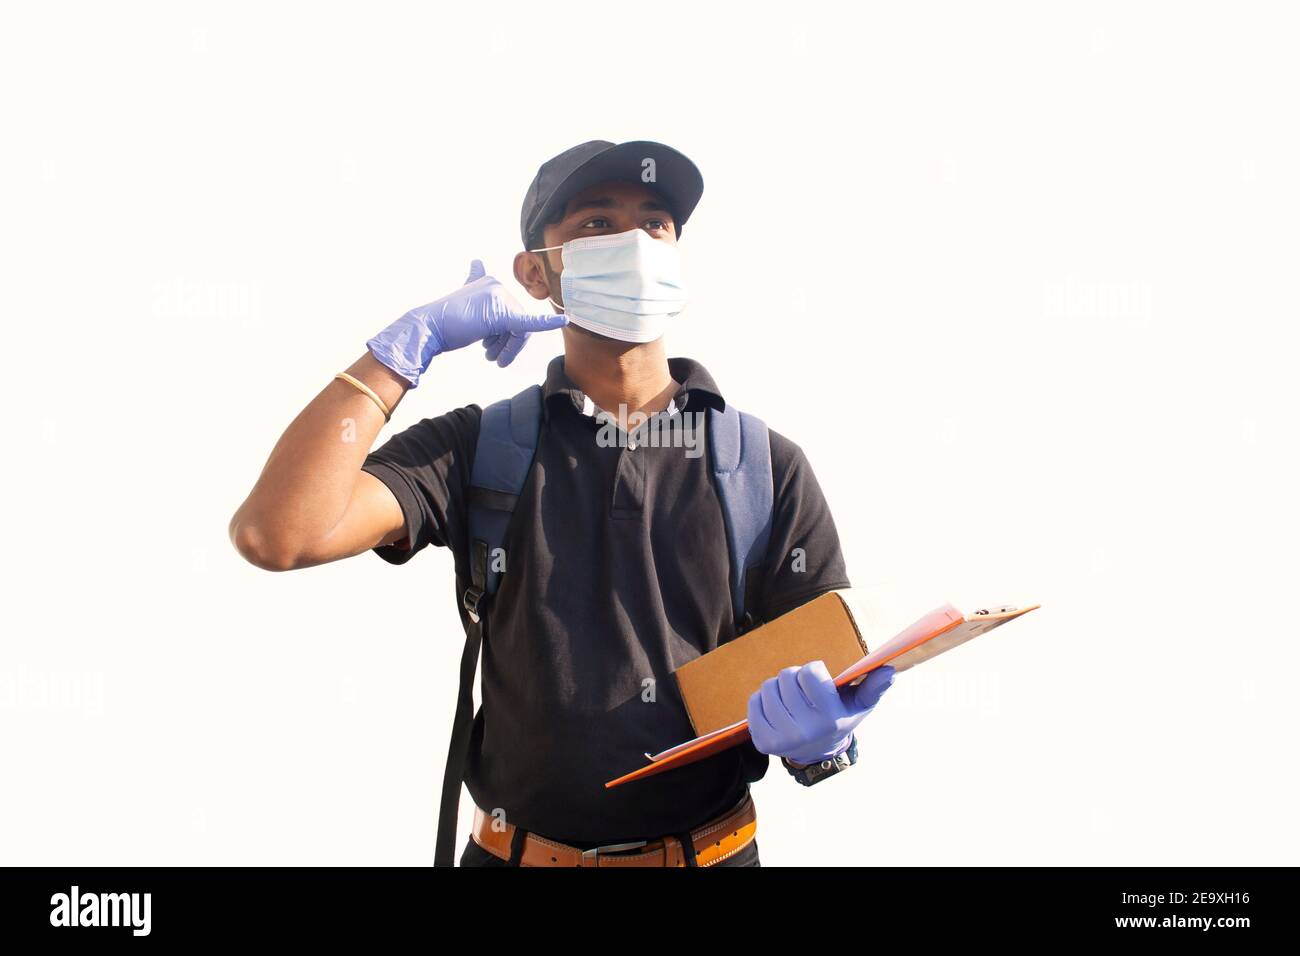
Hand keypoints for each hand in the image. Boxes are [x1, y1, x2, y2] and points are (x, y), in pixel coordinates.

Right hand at [366, 260, 567, 385]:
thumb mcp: (468, 304)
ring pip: (519, 330)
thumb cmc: (445, 323)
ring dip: (507, 349)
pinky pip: (527, 323)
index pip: (511, 311)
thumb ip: (477, 286)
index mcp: (490, 282)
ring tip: (493, 357)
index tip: (506, 339)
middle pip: (518, 322)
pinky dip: (546, 323)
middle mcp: (496, 285)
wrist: (428, 329)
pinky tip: (563, 320)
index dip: (508, 333)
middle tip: (495, 358)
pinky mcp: (500, 314)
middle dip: (508, 344)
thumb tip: (477, 261)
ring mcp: (498, 298)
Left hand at [747, 662, 894, 766]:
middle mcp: (805, 731)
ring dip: (778, 687)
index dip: (814, 671)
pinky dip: (763, 700)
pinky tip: (778, 710)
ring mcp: (782, 739)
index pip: (809, 672)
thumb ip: (874, 686)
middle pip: (786, 676)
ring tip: (791, 700)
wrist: (818, 753)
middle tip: (803, 691)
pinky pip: (754, 702)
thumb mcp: (860, 705)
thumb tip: (890, 670)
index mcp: (829, 719)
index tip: (819, 681)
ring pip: (768, 687)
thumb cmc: (839, 718)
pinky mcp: (763, 742)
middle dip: (794, 677)